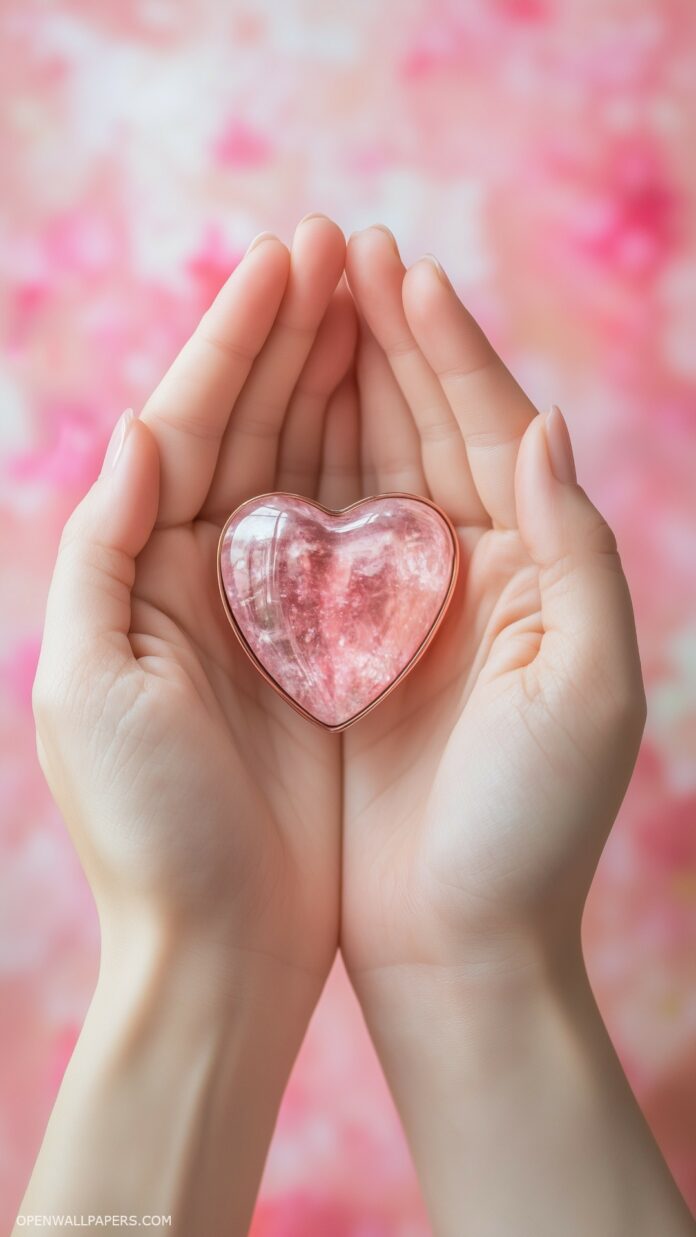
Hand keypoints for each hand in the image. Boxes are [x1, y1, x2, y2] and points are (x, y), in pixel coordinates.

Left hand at [22, 216, 354, 1232]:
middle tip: (342, 248)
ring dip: (336, 380)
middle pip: (252, 427)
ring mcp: (272, 605)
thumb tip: (141, 427)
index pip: (194, 424)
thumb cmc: (151, 829)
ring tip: (375, 299)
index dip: (238, 339)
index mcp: (142, 569)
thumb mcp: (89, 687)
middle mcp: (204, 573)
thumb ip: (102, 550)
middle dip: (293, 336)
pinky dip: (376, 467)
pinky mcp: (330, 648)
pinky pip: (357, 534)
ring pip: (307, 465)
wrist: (223, 944)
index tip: (290, 259)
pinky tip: (405, 414)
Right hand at [341, 224, 644, 980]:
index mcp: (533, 567)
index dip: (444, 348)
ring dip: (334, 383)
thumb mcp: (589, 686)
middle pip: (421, 427)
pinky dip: (292, 469)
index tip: (398, 269)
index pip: (486, 429)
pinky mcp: (341, 646)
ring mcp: (399, 603)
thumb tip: (544, 423)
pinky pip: (314, 534)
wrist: (460, 941)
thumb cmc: (533, 827)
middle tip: (336, 249)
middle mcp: (468, 571)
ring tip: (298, 302)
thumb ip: (575, 550)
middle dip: (381, 339)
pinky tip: (262, 418)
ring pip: (364, 465)